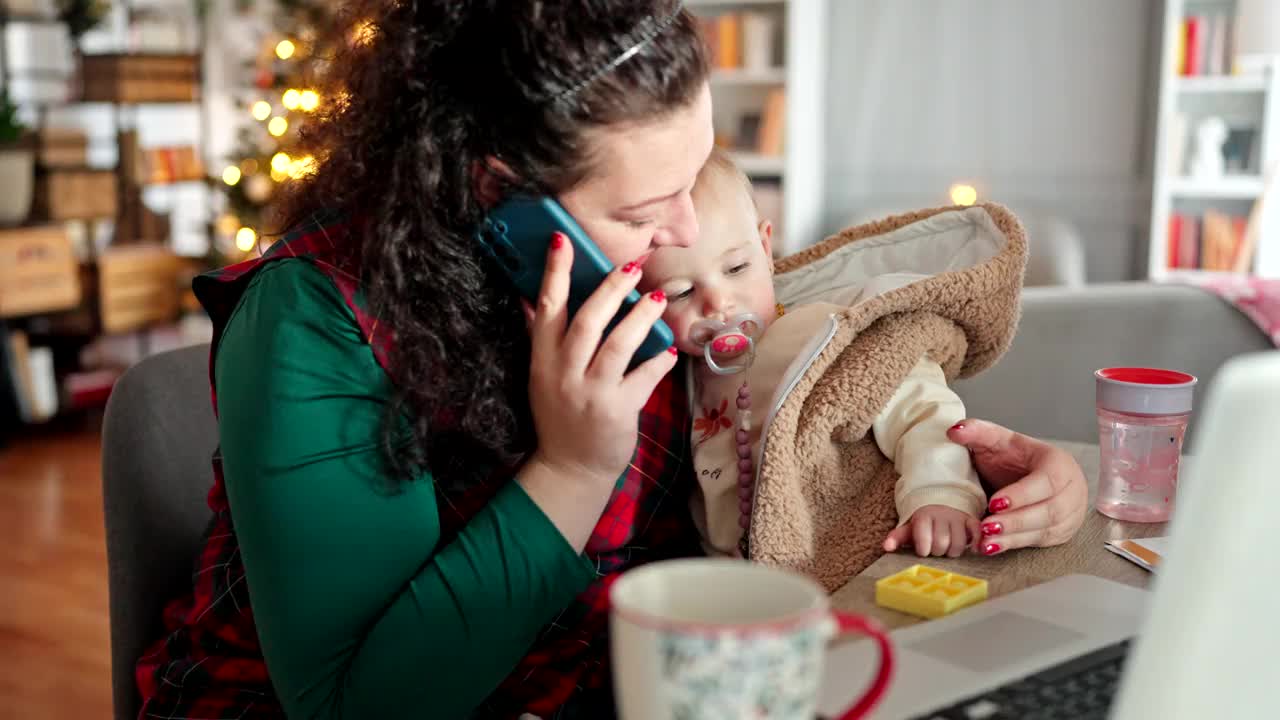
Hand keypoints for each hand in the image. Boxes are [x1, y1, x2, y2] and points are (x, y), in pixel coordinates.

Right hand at [526, 232, 677, 483]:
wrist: (570, 469)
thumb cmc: (560, 416)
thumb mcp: (542, 376)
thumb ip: (540, 337)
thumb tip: (530, 297)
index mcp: (543, 359)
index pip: (547, 308)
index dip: (554, 272)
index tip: (562, 240)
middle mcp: (564, 373)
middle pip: (587, 321)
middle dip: (611, 289)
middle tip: (632, 265)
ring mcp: (591, 393)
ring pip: (617, 346)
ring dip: (640, 319)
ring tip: (657, 299)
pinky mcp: (617, 411)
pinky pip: (643, 378)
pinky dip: (658, 362)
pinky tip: (670, 351)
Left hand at [883, 505, 979, 557]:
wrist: (940, 502)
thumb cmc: (923, 522)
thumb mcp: (909, 527)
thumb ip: (897, 537)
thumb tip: (886, 547)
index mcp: (924, 515)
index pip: (924, 539)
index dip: (923, 549)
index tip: (923, 550)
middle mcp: (942, 514)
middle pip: (941, 544)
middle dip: (937, 551)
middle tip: (935, 549)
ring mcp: (958, 517)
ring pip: (959, 544)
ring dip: (953, 551)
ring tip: (947, 549)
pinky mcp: (972, 520)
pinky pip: (977, 533)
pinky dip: (976, 543)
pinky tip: (973, 550)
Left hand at [946, 419, 1088, 554]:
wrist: (1032, 473)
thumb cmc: (1016, 457)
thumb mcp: (998, 440)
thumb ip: (978, 432)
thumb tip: (954, 431)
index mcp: (1060, 463)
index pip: (1046, 482)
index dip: (1022, 494)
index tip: (995, 503)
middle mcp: (1071, 490)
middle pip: (1049, 511)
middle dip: (1016, 521)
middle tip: (986, 527)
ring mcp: (1069, 514)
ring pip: (1045, 530)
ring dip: (1013, 537)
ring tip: (985, 541)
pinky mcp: (1061, 532)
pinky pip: (1039, 542)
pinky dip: (1014, 545)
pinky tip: (992, 547)